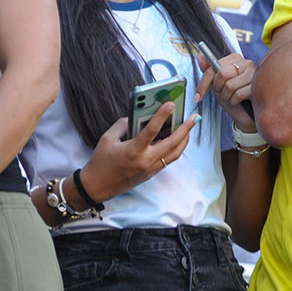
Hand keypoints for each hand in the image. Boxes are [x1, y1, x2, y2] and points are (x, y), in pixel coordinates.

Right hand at [79, 105, 197, 202]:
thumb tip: (138, 117)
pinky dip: (176, 148)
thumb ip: (123, 124)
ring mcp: (150, 169)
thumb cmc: (100, 161)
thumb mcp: (107, 138)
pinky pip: (169, 159)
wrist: (96, 187)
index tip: (171, 104)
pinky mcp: (151, 174)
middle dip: (186, 129)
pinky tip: (178, 139)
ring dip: (184, 139)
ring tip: (189, 127)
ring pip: (175, 153)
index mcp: (133, 151)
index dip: (162, 115)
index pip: (151, 130)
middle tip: (195, 117)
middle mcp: (145, 161)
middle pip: (172, 144)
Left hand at [196, 50, 255, 126]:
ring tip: (232, 98)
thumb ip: (210, 71)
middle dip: (218, 89)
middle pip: (222, 74)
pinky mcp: (258, 86)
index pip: (214, 67)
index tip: (197, 97)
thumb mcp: (218, 84)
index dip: (203, 84)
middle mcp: (246, 63)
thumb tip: (200, 56)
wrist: (246, 115)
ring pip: (230, 86)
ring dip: (227, 97)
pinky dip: (234, 102)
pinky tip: (240, 101)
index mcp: (235, 59)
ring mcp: (254, 74)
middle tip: (222, 94)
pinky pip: (238, 95)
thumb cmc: (232, 97)